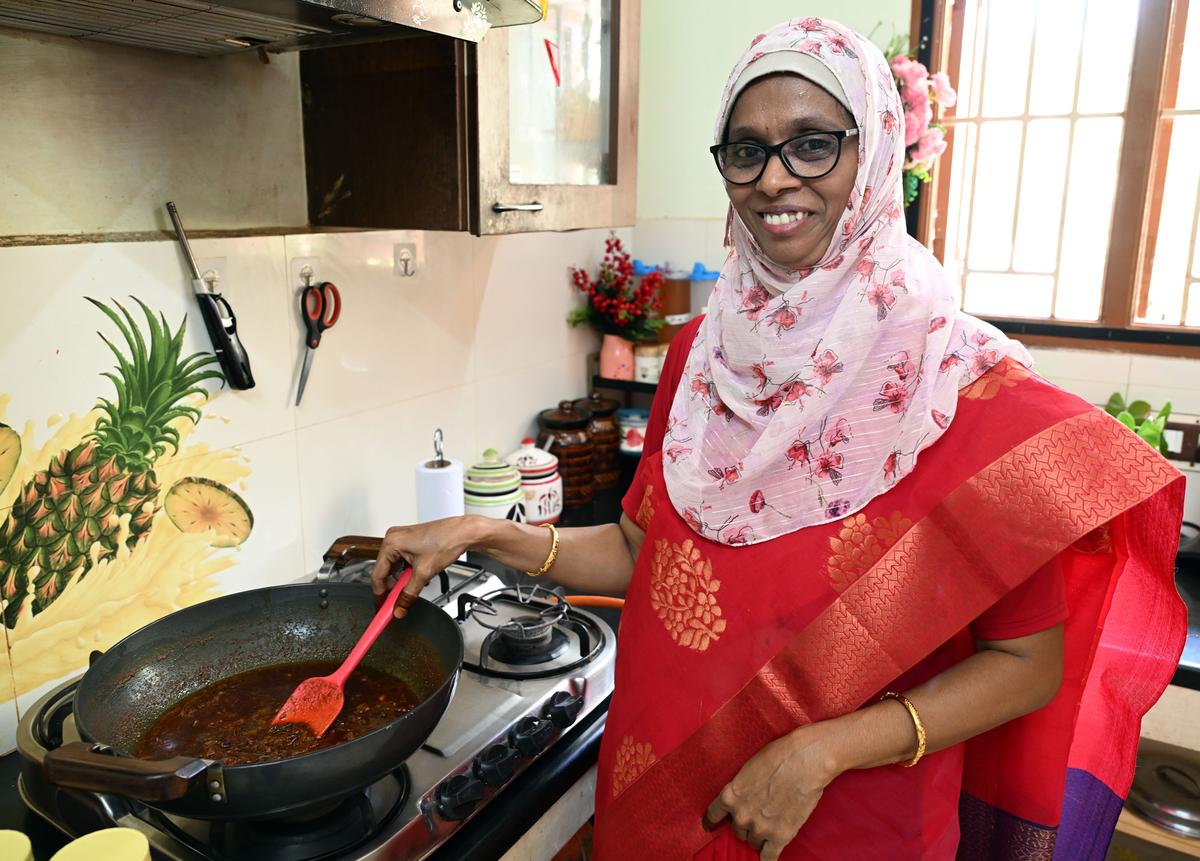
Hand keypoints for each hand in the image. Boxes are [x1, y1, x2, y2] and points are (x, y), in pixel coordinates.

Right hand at [370, 517, 482, 616]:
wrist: (464, 533)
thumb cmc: (447, 541)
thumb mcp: (424, 573)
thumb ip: (409, 594)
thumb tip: (400, 607)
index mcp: (391, 543)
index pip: (377, 574)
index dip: (380, 594)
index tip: (382, 607)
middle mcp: (394, 538)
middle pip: (386, 571)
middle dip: (394, 587)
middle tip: (399, 601)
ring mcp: (402, 538)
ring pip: (396, 567)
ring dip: (404, 579)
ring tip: (416, 584)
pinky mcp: (411, 541)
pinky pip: (403, 560)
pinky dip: (410, 571)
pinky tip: (420, 576)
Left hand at [704, 723, 842, 860]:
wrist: (804, 763)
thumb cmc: (778, 757)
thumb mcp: (749, 768)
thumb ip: (741, 788)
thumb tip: (742, 797)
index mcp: (730, 795)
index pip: (713, 814)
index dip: (712, 821)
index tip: (711, 825)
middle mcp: (741, 815)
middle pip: (737, 830)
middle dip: (745, 824)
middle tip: (757, 816)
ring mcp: (760, 828)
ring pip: (753, 842)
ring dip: (759, 837)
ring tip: (769, 827)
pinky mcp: (780, 836)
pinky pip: (768, 857)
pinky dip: (767, 858)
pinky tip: (766, 858)